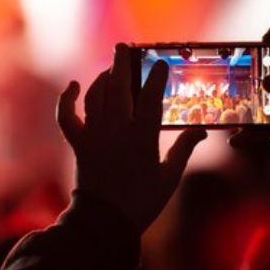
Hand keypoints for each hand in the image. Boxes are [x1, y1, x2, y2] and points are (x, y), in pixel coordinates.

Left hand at [57, 44, 206, 232]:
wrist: (105, 223)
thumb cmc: (142, 203)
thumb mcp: (169, 178)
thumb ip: (184, 149)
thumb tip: (202, 129)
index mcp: (142, 138)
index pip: (151, 98)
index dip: (156, 77)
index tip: (161, 62)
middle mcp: (117, 131)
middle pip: (119, 88)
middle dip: (122, 63)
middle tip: (125, 46)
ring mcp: (95, 136)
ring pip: (96, 96)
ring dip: (103, 77)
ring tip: (112, 67)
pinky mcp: (79, 144)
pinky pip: (67, 117)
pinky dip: (67, 99)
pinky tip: (73, 86)